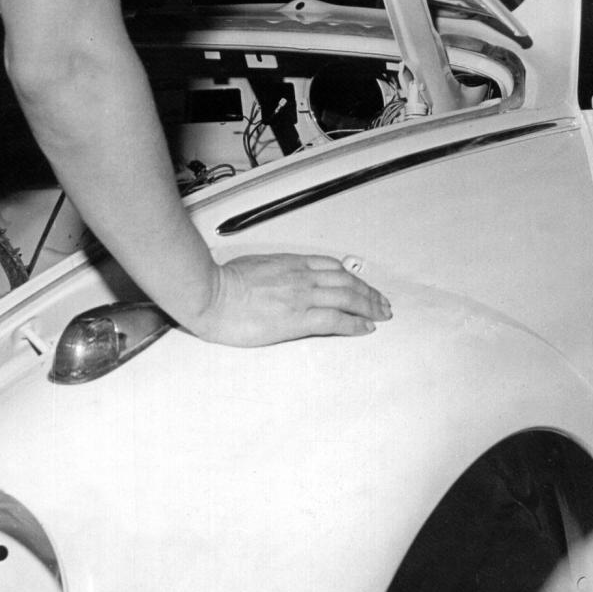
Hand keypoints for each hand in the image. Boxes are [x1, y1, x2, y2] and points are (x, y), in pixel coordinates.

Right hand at [182, 253, 391, 345]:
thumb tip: (276, 279)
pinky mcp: (297, 319)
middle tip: (382, 303)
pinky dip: (354, 323)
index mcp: (290, 263)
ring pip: (347, 298)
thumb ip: (272, 272)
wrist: (210, 294)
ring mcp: (301, 297)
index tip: (361, 286)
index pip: (332, 268)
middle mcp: (301, 277)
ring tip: (382, 315)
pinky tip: (365, 328)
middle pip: (346, 282)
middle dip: (368, 293)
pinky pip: (335, 320)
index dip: (351, 278)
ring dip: (369, 307)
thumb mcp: (253, 267)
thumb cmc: (221, 283)